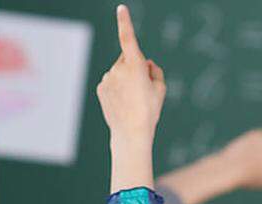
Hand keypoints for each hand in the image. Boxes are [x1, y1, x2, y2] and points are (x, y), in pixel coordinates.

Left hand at [96, 5, 164, 147]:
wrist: (130, 132)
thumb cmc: (149, 110)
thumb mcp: (160, 87)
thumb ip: (154, 69)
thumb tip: (144, 63)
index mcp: (135, 64)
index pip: (128, 38)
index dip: (124, 22)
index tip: (120, 9)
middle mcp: (118, 69)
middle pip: (127, 58)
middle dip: (135, 65)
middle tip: (141, 87)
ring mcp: (107, 78)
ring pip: (119, 71)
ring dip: (125, 78)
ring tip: (132, 98)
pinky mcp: (101, 88)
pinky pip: (111, 81)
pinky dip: (116, 86)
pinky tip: (122, 100)